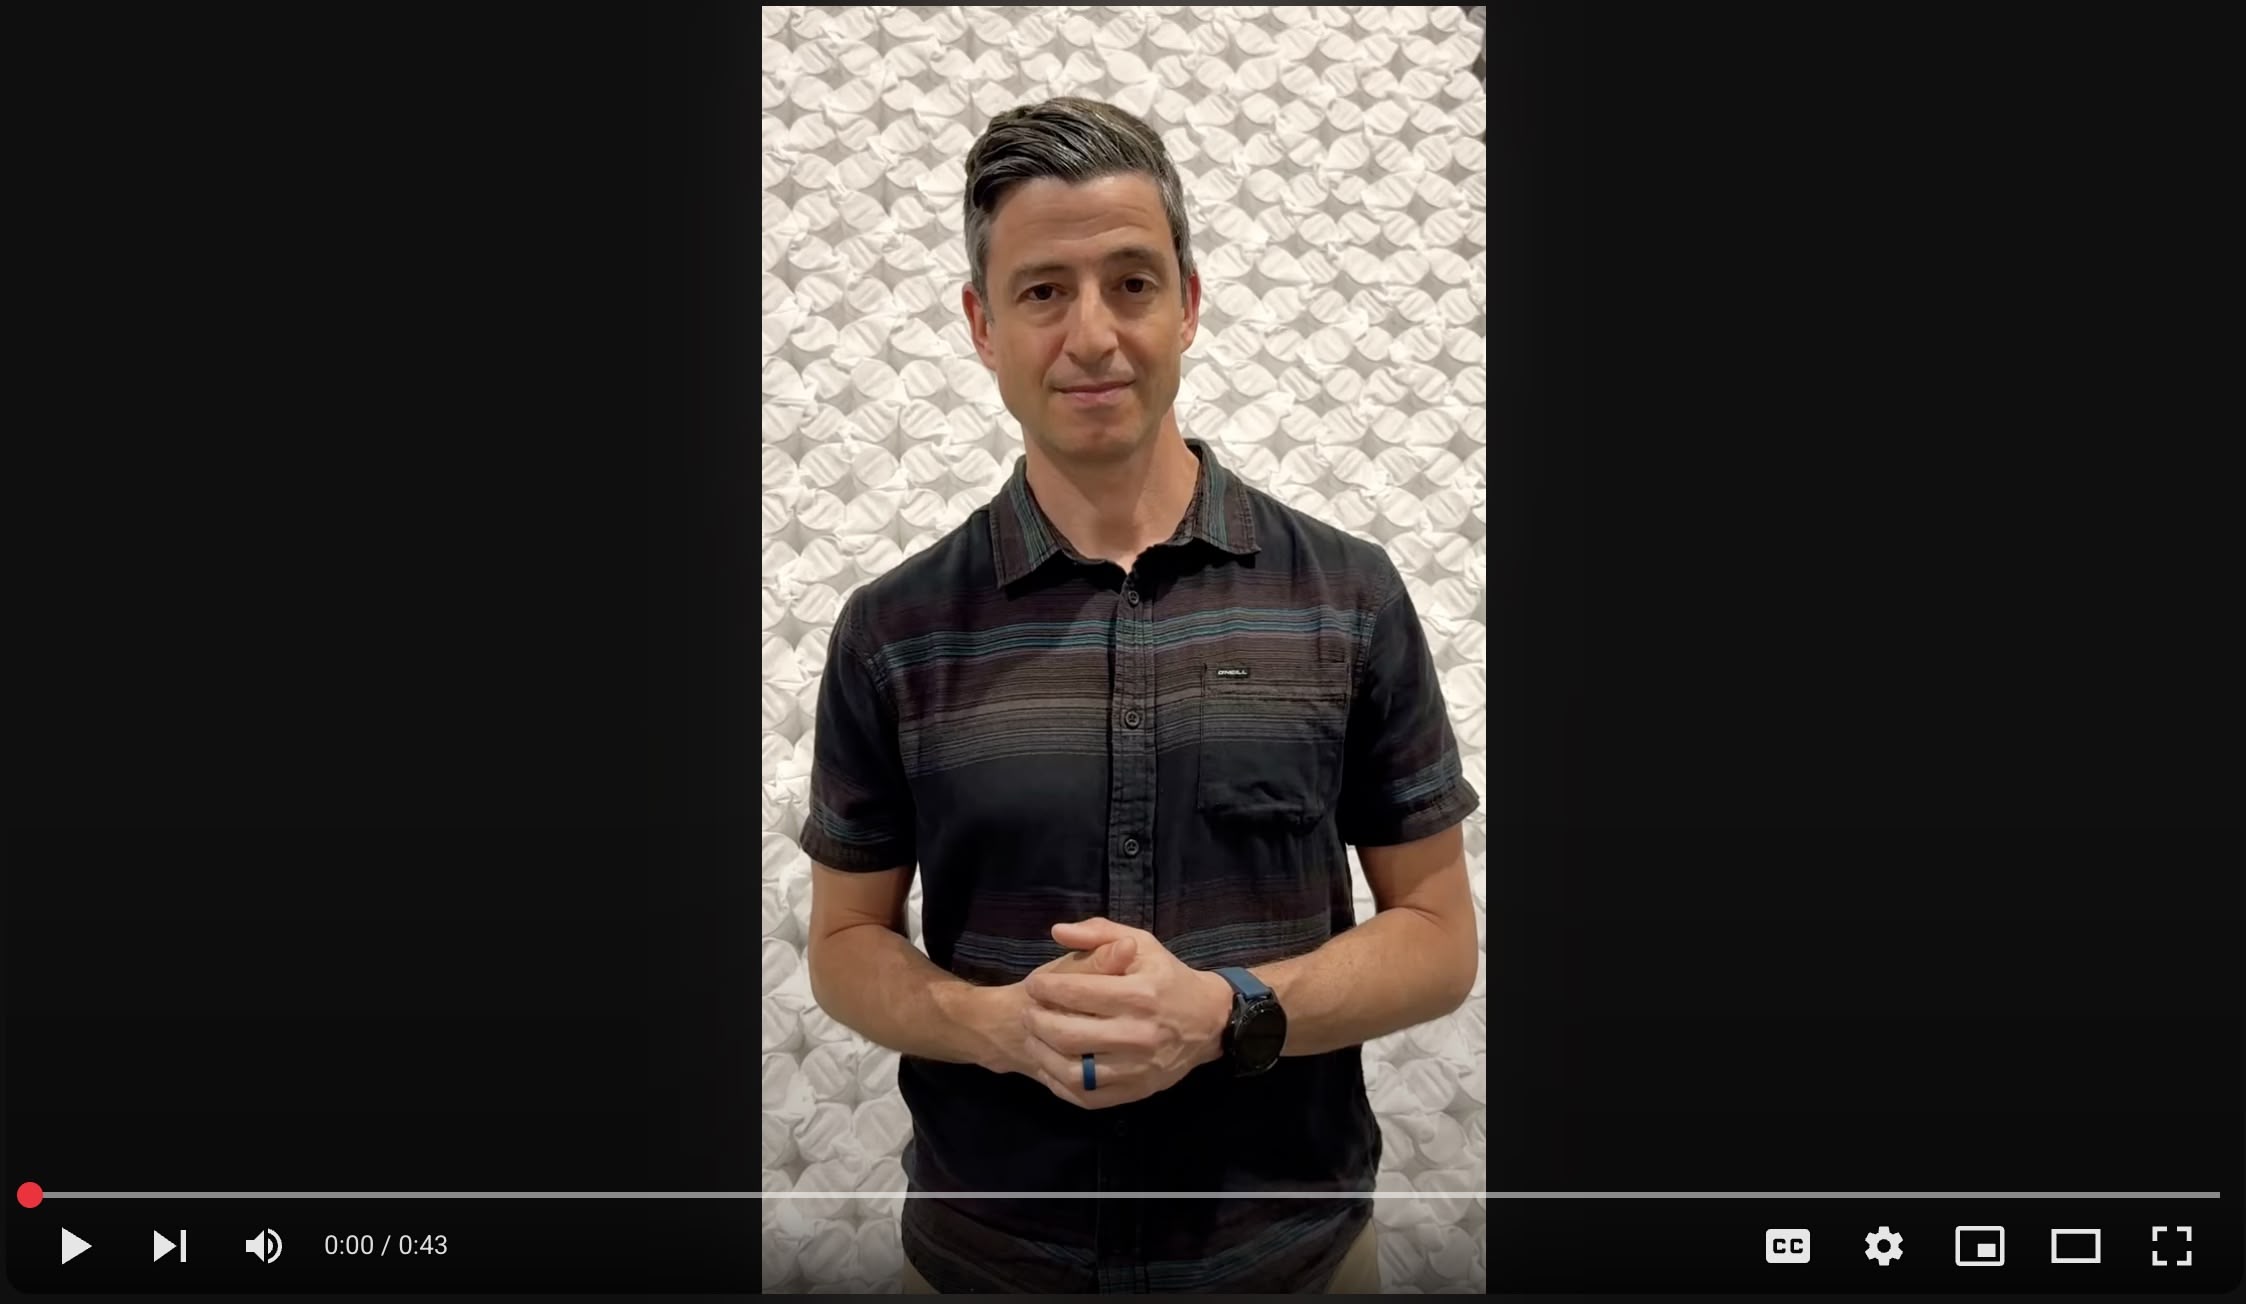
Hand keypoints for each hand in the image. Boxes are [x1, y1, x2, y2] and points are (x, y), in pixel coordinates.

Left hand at [1010, 917, 1231, 1109]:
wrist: (1209, 1021)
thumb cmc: (1168, 978)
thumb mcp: (1142, 944)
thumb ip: (1099, 933)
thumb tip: (1057, 931)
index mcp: (1140, 994)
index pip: (1076, 992)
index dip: (1046, 987)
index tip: (1034, 984)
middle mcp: (1138, 1034)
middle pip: (1068, 1034)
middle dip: (1038, 1021)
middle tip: (1030, 1011)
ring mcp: (1137, 1068)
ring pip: (1073, 1071)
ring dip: (1043, 1054)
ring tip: (1034, 1038)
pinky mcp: (1136, 1091)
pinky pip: (1087, 1096)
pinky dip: (1061, 1084)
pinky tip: (1051, 1066)